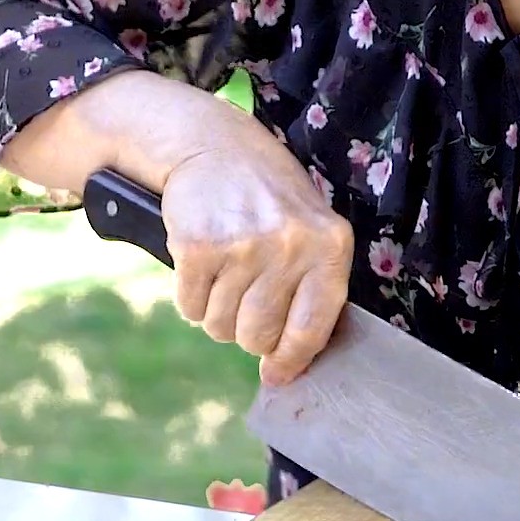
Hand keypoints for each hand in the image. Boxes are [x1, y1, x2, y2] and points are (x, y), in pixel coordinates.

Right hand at [161, 135, 353, 386]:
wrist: (216, 146)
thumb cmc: (271, 200)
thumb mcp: (312, 233)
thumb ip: (311, 292)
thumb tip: (285, 368)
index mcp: (330, 248)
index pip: (312, 329)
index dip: (291, 361)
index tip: (277, 373)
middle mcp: (290, 248)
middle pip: (258, 336)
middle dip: (248, 333)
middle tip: (246, 302)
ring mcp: (243, 247)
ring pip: (220, 327)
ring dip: (217, 314)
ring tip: (225, 276)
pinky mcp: (198, 247)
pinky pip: (189, 307)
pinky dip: (191, 297)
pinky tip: (203, 267)